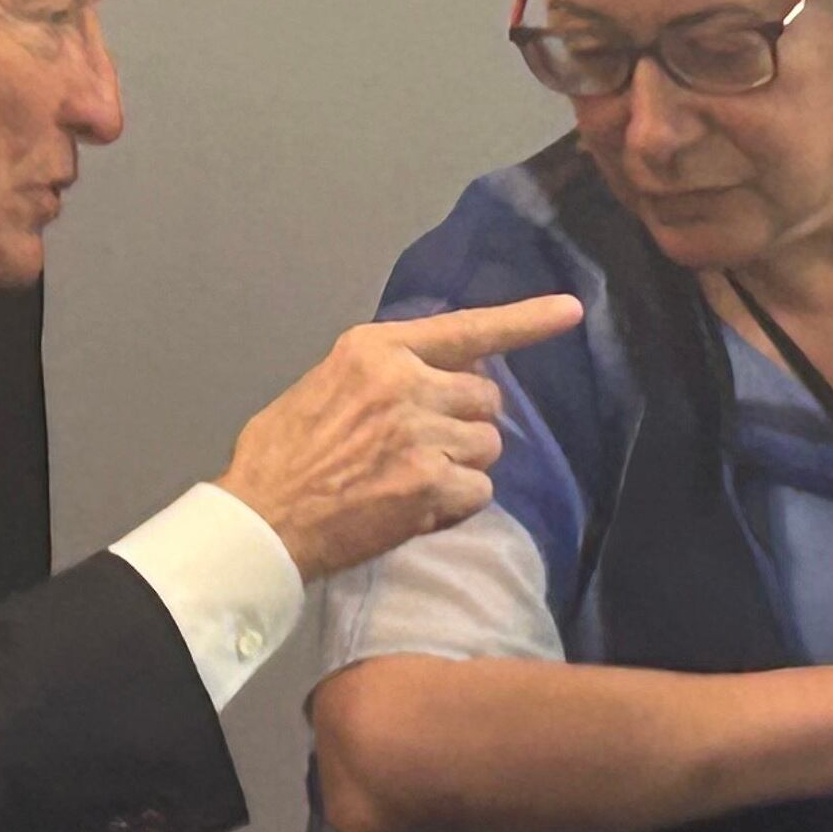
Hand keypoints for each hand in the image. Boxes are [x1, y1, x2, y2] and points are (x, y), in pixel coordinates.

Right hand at [217, 295, 583, 579]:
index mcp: (375, 349)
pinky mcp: (429, 485)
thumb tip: (430, 378)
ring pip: (486, 446)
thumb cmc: (281, 456)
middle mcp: (404, 382)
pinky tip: (415, 510)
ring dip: (460, 467)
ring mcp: (420, 434)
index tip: (570, 311)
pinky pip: (479, 492)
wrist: (262, 520)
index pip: (466, 329)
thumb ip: (382, 375)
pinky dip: (455, 506)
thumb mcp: (324, 385)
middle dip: (465, 423)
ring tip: (410, 481)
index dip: (525, 322)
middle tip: (424, 448)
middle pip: (485, 398)